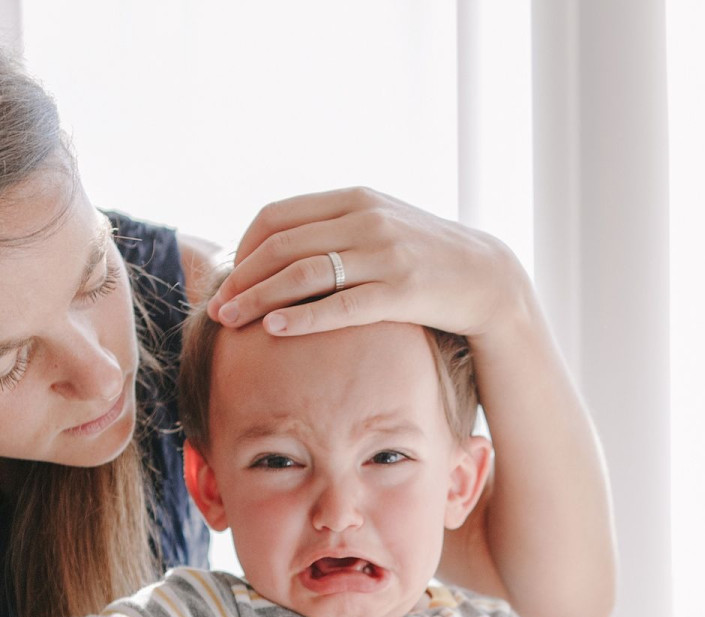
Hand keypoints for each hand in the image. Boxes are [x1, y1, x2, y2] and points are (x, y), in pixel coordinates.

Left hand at [205, 187, 523, 339]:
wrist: (488, 277)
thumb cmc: (425, 257)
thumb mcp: (380, 225)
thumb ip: (335, 229)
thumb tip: (277, 249)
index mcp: (354, 198)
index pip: (277, 215)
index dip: (243, 247)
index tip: (228, 277)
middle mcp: (366, 219)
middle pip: (281, 245)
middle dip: (240, 278)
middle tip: (216, 307)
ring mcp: (385, 253)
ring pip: (302, 274)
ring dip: (258, 299)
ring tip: (230, 321)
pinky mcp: (402, 291)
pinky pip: (340, 305)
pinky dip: (302, 317)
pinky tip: (274, 330)